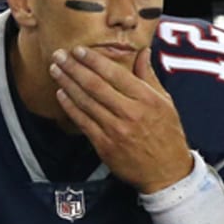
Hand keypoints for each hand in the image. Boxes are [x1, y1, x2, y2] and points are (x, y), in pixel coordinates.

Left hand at [49, 45, 193, 191]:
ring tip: (55, 71)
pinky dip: (70, 107)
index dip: (93, 60)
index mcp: (146, 99)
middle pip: (95, 85)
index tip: (78, 50)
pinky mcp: (105, 146)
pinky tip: (61, 94)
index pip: (114, 73)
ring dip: (67, 84)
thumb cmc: (167, 136)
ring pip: (85, 102)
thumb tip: (143, 52)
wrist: (166, 173)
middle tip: (58, 55)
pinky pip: (83, 122)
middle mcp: (130, 113)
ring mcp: (116, 130)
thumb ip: (149, 77)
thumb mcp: (165, 103)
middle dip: (73, 68)